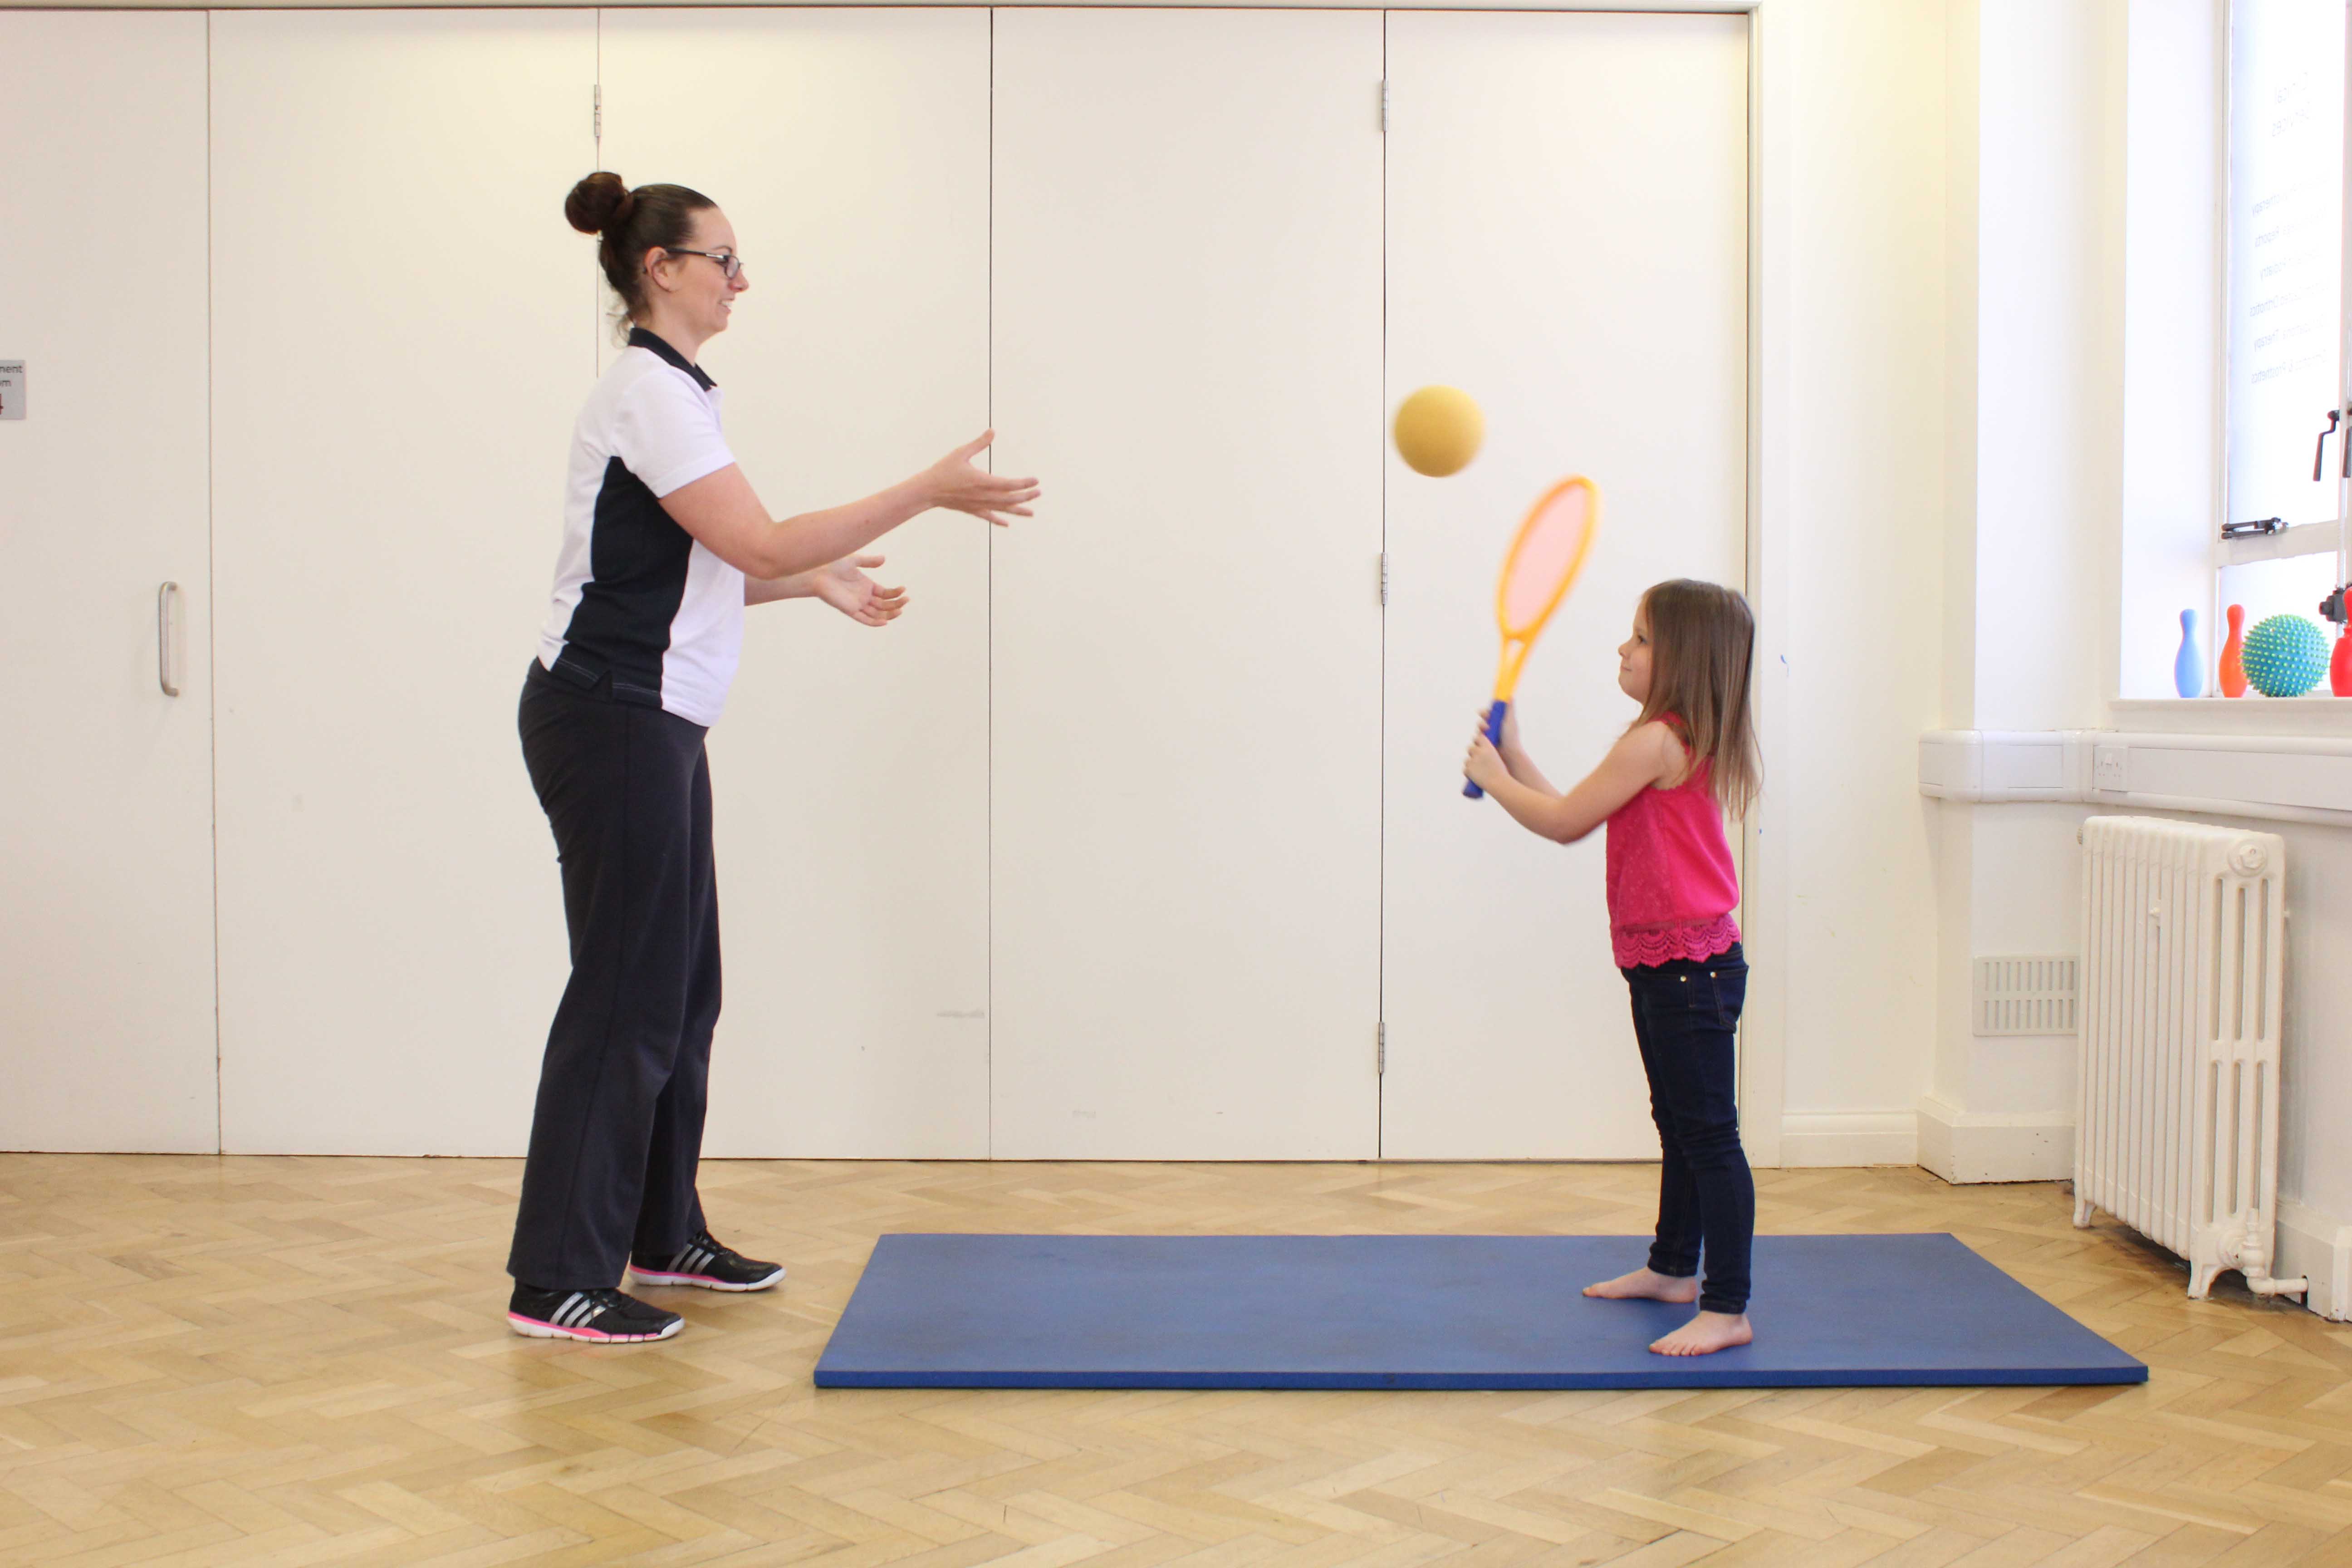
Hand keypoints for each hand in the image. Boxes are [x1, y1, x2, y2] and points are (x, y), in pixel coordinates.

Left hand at [812, 555, 906, 626]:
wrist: (817, 572)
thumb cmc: (833, 565)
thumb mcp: (854, 560)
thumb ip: (869, 562)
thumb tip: (884, 559)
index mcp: (866, 586)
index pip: (885, 594)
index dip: (895, 593)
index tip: (904, 589)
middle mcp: (863, 597)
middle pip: (884, 605)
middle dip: (896, 603)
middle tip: (906, 599)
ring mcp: (857, 604)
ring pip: (877, 614)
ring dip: (890, 613)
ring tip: (900, 609)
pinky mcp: (850, 610)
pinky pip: (864, 619)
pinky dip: (874, 622)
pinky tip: (885, 621)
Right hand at [922, 431, 1039, 526]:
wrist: (927, 491)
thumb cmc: (943, 470)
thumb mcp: (961, 453)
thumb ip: (979, 443)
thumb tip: (992, 431)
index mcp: (982, 481)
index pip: (1009, 485)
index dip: (1024, 483)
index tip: (1036, 480)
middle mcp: (983, 496)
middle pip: (1010, 499)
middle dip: (1026, 496)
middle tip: (1039, 493)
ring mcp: (978, 505)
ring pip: (1002, 510)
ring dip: (1018, 510)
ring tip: (1031, 513)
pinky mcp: (972, 510)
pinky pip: (989, 517)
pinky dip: (999, 520)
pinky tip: (1007, 523)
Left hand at [1465, 728, 1508, 793]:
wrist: (1499, 783)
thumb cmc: (1503, 773)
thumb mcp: (1499, 759)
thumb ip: (1491, 755)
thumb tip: (1486, 756)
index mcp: (1488, 747)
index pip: (1479, 738)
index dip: (1477, 741)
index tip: (1479, 745)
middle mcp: (1479, 752)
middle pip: (1470, 748)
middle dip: (1472, 753)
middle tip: (1477, 760)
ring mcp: (1472, 761)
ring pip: (1466, 760)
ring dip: (1470, 764)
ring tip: (1478, 771)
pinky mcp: (1468, 770)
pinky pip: (1465, 770)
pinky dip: (1469, 773)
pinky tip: (1474, 776)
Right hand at [1474, 702, 1521, 757]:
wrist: (1509, 754)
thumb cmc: (1512, 737)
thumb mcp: (1510, 721)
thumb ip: (1509, 709)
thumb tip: (1509, 696)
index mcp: (1498, 721)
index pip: (1488, 714)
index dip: (1485, 713)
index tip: (1485, 714)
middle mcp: (1492, 728)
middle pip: (1481, 722)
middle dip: (1482, 723)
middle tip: (1486, 726)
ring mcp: (1488, 737)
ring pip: (1477, 732)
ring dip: (1480, 733)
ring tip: (1486, 737)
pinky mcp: (1484, 746)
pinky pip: (1476, 741)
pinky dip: (1478, 741)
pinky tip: (1483, 743)